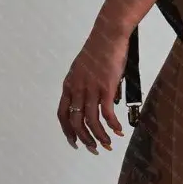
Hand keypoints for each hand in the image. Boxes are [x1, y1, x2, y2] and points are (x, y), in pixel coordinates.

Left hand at [57, 22, 128, 151]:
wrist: (109, 34)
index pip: (63, 114)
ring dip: (99, 136)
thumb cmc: (100, 48)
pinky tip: (119, 130)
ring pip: (91, 121)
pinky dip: (112, 125)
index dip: (67, 131)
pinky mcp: (106, 87)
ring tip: (108, 144)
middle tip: (94, 149)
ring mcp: (91, 88)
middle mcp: (77, 89)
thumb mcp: (85, 68)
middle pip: (76, 122)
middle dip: (84, 139)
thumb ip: (88, 85)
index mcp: (69, 84)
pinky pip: (107, 113)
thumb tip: (106, 102)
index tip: (74, 143)